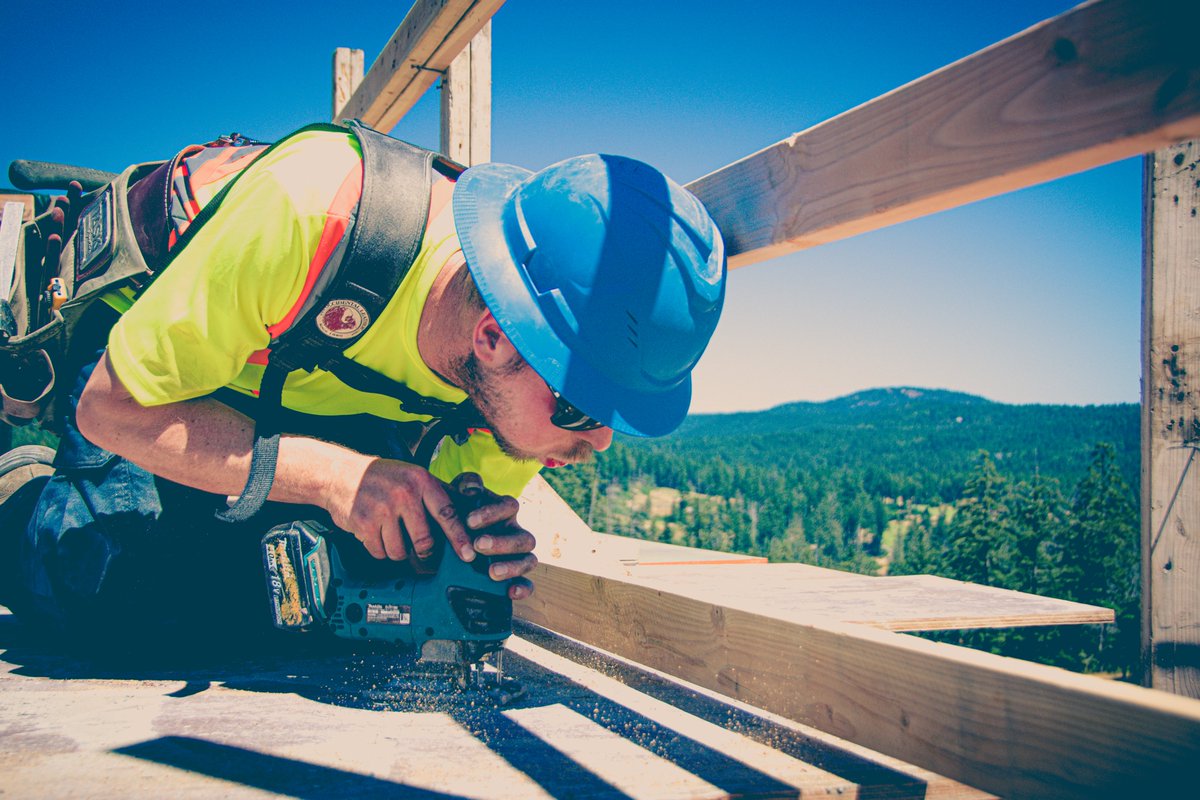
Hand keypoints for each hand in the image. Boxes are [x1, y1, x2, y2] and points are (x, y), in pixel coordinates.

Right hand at [326, 458, 472, 566]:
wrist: (340, 474)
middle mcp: (404, 493)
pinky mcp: (364, 523)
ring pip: (400, 551)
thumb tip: (467, 511)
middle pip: (424, 541)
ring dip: (397, 550)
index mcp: (421, 481)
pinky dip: (378, 549)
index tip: (468, 554)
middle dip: (424, 554)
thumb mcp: (413, 475)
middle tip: (423, 556)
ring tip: (391, 533)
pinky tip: (375, 533)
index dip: (459, 537)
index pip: (446, 513)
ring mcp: (382, 509)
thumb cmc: (383, 477)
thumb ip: (437, 493)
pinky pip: (379, 552)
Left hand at [450, 472, 537, 600]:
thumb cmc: (455, 515)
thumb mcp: (457, 496)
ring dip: (512, 566)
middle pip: (524, 537)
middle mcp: (515, 533)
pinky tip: (509, 592)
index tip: (469, 521)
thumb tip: (472, 489)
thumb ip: (465, 485)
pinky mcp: (514, 577)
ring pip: (530, 560)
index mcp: (504, 512)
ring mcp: (517, 556)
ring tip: (491, 572)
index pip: (509, 507)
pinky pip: (527, 584)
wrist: (443, 542)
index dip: (492, 513)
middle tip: (478, 545)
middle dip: (502, 543)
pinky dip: (522, 588)